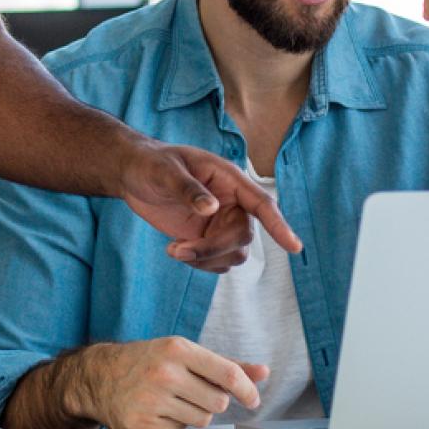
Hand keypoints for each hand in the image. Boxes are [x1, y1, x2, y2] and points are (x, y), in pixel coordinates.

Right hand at [79, 337, 269, 428]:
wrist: (101, 375)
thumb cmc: (150, 361)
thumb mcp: (184, 353)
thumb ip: (225, 363)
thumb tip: (263, 372)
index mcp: (177, 349)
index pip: (227, 372)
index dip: (247, 389)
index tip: (253, 399)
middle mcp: (164, 373)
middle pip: (218, 402)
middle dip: (212, 400)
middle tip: (193, 391)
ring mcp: (152, 399)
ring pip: (202, 420)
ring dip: (195, 413)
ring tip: (173, 400)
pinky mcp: (142, 423)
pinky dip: (175, 424)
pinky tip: (159, 411)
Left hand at [120, 141, 301, 271]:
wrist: (134, 174)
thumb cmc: (152, 163)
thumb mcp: (165, 171)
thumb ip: (188, 188)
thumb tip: (211, 208)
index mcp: (229, 180)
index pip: (261, 204)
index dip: (279, 226)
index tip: (294, 248)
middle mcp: (232, 203)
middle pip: (243, 237)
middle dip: (213, 250)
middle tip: (177, 250)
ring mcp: (221, 223)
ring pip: (234, 254)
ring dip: (206, 260)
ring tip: (173, 250)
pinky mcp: (207, 238)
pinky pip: (218, 261)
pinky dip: (200, 264)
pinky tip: (176, 250)